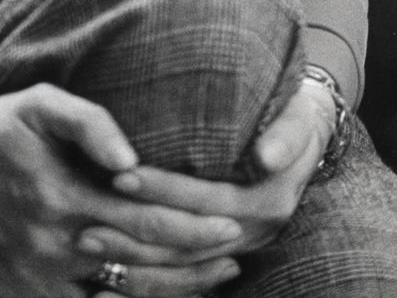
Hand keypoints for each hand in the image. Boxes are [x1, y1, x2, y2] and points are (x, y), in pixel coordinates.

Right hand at [0, 69, 243, 297]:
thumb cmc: (2, 123)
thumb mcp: (41, 103)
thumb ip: (89, 123)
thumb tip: (131, 158)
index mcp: (60, 198)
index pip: (144, 223)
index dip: (193, 228)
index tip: (232, 223)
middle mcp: (51, 246)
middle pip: (141, 266)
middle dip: (196, 261)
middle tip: (237, 250)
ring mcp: (35, 278)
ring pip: (120, 296)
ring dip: (174, 290)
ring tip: (216, 276)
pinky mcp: (20, 294)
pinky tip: (160, 292)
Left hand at [81, 76, 334, 264]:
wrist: (308, 137)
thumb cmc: (294, 116)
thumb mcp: (299, 118)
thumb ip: (284, 134)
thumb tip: (267, 157)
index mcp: (265, 201)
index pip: (207, 199)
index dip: (164, 189)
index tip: (122, 174)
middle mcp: (251, 232)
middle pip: (186, 241)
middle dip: (136, 234)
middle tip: (87, 224)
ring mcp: (237, 246)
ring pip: (180, 264)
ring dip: (134, 260)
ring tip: (88, 245)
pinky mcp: (223, 251)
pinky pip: (183, 274)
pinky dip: (146, 278)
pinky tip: (108, 279)